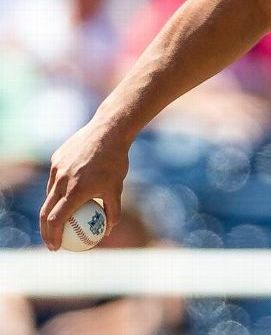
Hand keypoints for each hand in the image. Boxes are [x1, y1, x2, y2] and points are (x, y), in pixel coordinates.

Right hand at [40, 122, 130, 250]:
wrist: (108, 131)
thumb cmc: (115, 162)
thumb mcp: (116, 189)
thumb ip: (113, 211)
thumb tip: (108, 231)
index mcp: (75, 191)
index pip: (57, 220)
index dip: (53, 236)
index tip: (56, 247)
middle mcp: (61, 181)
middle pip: (46, 212)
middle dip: (46, 231)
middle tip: (52, 241)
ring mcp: (56, 169)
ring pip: (49, 194)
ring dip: (52, 209)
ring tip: (59, 220)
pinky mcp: (55, 159)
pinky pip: (54, 179)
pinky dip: (58, 190)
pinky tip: (67, 193)